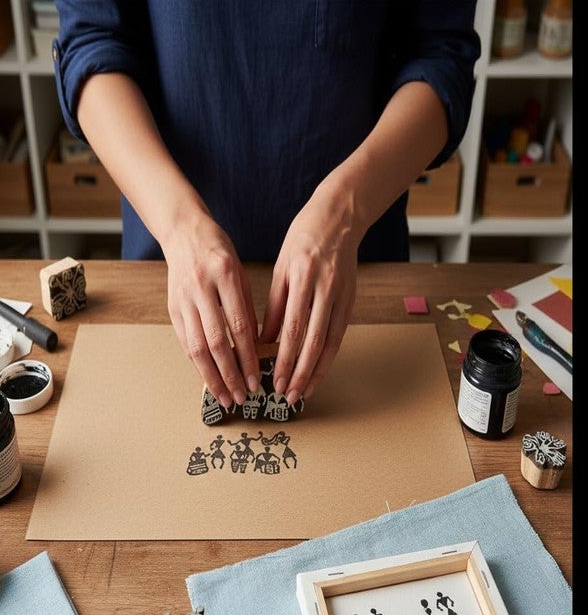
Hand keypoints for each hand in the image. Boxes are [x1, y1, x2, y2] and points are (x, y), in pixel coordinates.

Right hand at [163, 212, 260, 407]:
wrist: (184, 232)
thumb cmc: (218, 251)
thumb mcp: (239, 272)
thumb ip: (245, 307)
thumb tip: (255, 347)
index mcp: (224, 275)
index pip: (239, 326)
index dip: (248, 357)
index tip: (257, 379)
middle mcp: (201, 288)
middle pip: (216, 342)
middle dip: (230, 374)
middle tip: (242, 396)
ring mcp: (183, 299)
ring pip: (196, 347)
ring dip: (211, 377)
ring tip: (224, 396)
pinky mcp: (172, 308)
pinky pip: (185, 343)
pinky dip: (197, 364)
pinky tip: (208, 379)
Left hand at [260, 181, 358, 403]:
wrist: (339, 218)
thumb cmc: (302, 240)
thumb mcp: (280, 269)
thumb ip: (274, 307)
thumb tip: (263, 343)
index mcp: (301, 277)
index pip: (293, 328)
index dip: (284, 358)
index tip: (274, 379)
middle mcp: (324, 288)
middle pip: (313, 341)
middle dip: (300, 373)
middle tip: (288, 395)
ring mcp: (342, 295)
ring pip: (330, 343)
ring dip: (316, 372)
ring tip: (303, 392)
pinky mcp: (351, 300)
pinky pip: (339, 335)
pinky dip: (329, 357)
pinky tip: (319, 372)